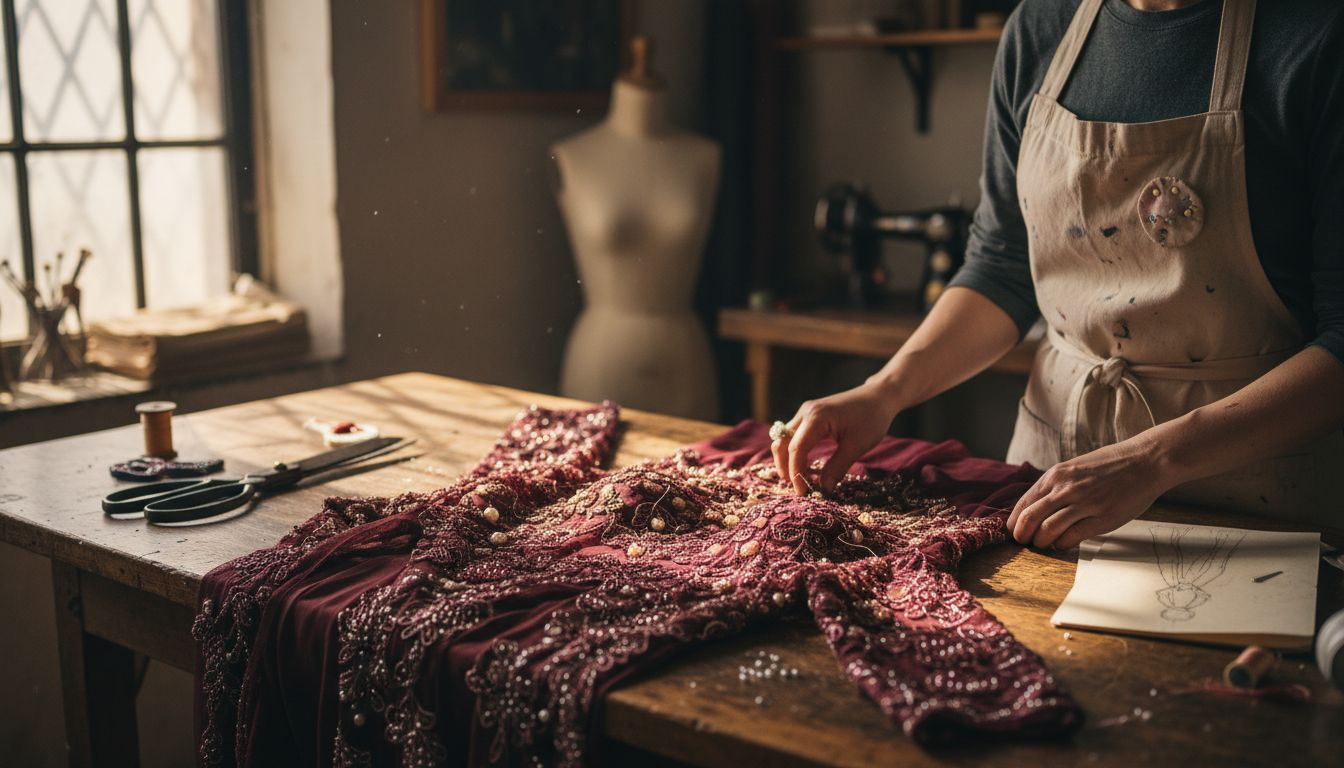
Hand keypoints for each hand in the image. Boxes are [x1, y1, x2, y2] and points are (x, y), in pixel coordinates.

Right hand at [771, 380, 900, 494]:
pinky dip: (795, 452)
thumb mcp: (856, 446)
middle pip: (783, 442)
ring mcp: (806, 412)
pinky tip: (803, 467)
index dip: (795, 473)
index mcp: (816, 417)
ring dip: (787, 460)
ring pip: (785, 439)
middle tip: (797, 488)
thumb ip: (837, 468)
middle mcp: (806, 412)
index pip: (796, 449)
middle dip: (785, 467)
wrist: (879, 397)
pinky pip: (795, 435)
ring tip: (797, 480)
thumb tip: (824, 490)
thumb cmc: (871, 419)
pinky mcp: (810, 416)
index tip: (802, 493)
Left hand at [1006, 436, 1170, 549]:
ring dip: (1041, 542)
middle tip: (1024, 543)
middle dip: (1022, 536)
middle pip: (1029, 519)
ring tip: (1043, 545)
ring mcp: (1084, 503)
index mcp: (1056, 475)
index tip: (1014, 531)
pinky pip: (1072, 537)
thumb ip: (1054, 485)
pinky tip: (1063, 544)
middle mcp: (1066, 489)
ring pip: (1047, 530)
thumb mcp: (1073, 468)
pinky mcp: (1102, 518)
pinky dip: (1062, 544)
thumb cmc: (1109, 465)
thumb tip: (1034, 508)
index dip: (1014, 522)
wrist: (1145, 461)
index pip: (1023, 504)